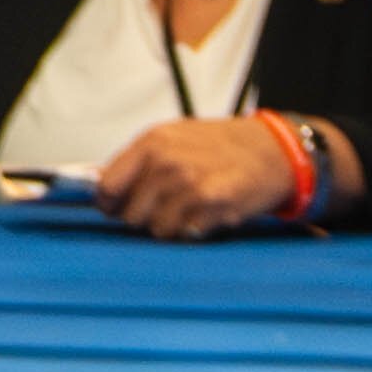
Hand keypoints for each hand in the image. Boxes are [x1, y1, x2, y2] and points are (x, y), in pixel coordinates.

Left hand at [93, 112, 307, 239]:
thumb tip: (101, 186)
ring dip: (171, 226)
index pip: (107, 185)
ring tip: (189, 209)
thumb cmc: (219, 146)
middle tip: (163, 209)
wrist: (270, 150)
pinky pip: (184, 233)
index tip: (115, 209)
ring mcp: (188, 182)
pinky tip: (206, 213)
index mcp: (151, 142)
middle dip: (143, 218)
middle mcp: (166, 161)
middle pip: (130, 214)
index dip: (109, 203)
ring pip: (157, 228)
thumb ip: (138, 161)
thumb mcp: (173, 138)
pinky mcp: (211, 203)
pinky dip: (193, 230)